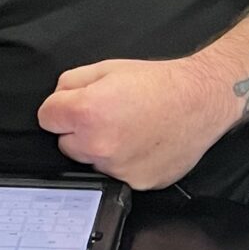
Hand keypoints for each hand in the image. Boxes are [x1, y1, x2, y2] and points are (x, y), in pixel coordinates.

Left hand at [37, 57, 229, 189]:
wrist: (202, 100)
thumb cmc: (159, 82)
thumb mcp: (108, 67)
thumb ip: (71, 82)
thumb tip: (58, 98)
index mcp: (86, 113)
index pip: (46, 118)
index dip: (61, 107)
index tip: (77, 104)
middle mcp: (98, 145)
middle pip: (66, 143)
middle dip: (80, 130)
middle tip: (110, 115)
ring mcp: (118, 168)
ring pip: (92, 161)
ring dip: (101, 148)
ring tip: (130, 129)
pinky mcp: (137, 182)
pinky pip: (117, 174)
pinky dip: (125, 162)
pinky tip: (143, 144)